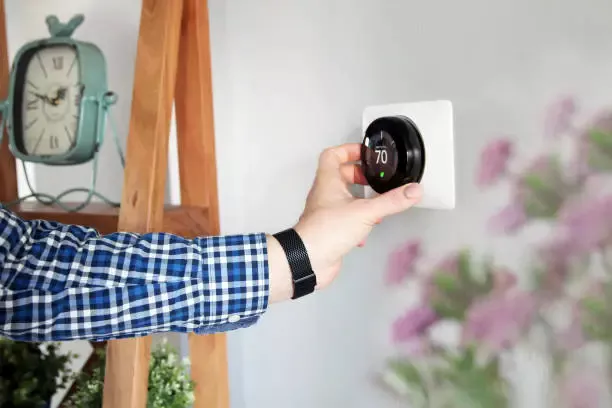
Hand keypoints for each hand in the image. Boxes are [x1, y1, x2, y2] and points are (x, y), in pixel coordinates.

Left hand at [267, 143, 422, 301]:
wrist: (309, 260)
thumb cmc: (325, 231)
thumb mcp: (365, 212)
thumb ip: (391, 201)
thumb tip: (411, 190)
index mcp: (328, 182)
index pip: (333, 155)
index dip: (349, 150)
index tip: (366, 153)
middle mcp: (324, 195)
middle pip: (340, 175)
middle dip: (358, 176)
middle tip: (372, 179)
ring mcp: (326, 212)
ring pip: (343, 198)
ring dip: (359, 199)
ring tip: (374, 203)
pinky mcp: (330, 229)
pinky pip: (344, 218)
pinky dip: (357, 220)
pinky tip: (366, 230)